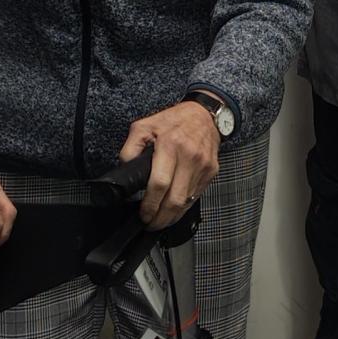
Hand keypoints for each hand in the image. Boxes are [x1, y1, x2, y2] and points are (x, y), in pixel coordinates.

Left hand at [120, 101, 220, 230]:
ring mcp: (203, 166)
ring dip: (172, 216)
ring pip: (187, 201)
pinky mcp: (211, 171)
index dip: (150, 204)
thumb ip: (131, 148)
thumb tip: (125, 168)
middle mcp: (189, 156)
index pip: (160, 183)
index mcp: (171, 144)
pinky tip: (174, 210)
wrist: (205, 114)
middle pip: (175, 198)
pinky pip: (196, 196)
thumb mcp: (144, 126)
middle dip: (161, 218)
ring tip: (160, 221)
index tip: (143, 214)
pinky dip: (184, 207)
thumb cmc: (174, 120)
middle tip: (150, 224)